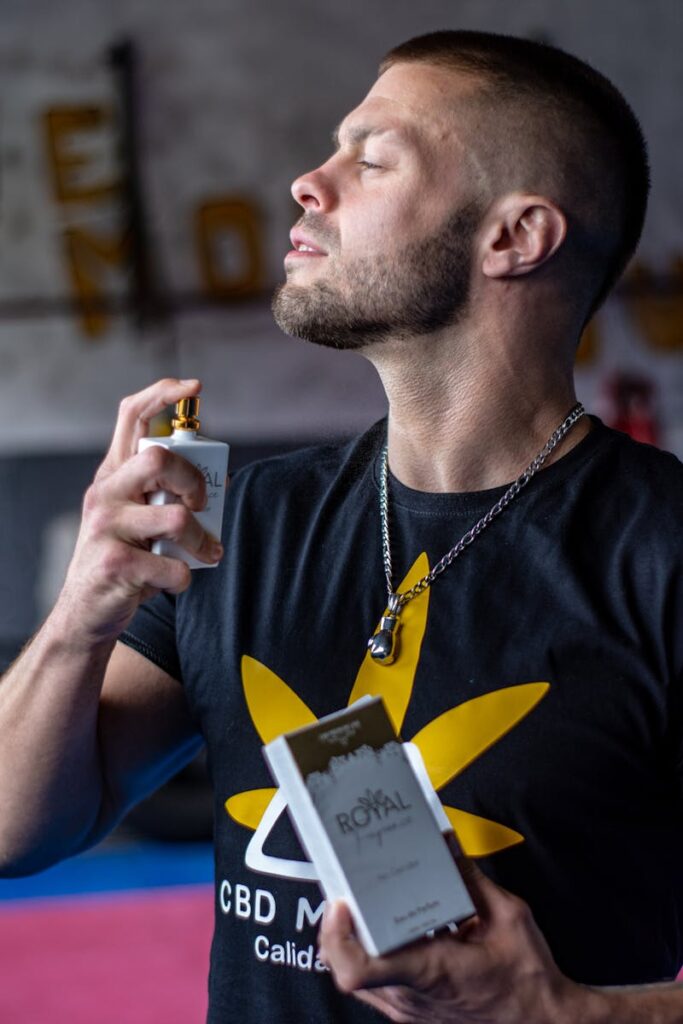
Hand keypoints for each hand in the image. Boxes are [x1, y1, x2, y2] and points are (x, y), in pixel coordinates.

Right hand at [58, 377, 223, 644]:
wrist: (87, 612)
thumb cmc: (125, 558)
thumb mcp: (137, 516)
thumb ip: (165, 493)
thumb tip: (219, 478)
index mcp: (114, 474)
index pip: (131, 414)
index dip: (163, 392)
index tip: (195, 387)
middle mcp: (105, 492)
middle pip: (160, 458)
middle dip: (195, 482)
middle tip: (201, 507)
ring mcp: (106, 527)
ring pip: (176, 518)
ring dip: (203, 541)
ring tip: (206, 553)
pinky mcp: (115, 564)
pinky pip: (173, 566)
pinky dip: (185, 578)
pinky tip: (174, 582)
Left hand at [318, 853, 585, 1023]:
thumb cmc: (527, 981)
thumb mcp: (508, 918)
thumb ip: (471, 877)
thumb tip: (446, 844)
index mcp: (429, 971)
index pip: (359, 969)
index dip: (337, 935)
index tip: (340, 903)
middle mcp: (409, 996)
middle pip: (344, 966)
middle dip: (339, 925)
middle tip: (347, 889)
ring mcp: (408, 1010)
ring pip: (355, 978)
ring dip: (351, 942)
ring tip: (362, 905)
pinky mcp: (412, 1014)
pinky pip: (374, 986)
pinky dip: (371, 956)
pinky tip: (390, 931)